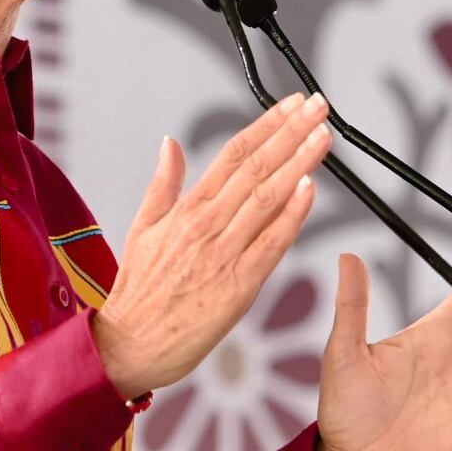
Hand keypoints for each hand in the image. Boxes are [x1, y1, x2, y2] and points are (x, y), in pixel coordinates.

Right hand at [91, 94, 332, 398]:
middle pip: (257, 168)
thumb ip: (164, 184)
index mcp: (187, 210)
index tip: (292, 105)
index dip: (267, 126)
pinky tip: (310, 190)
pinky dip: (291, 215)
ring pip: (267, 198)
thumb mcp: (142, 228)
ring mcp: (224, 253)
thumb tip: (170, 144)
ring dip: (299, 164)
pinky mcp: (239, 286)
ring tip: (323, 136)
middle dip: (292, 133)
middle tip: (319, 106)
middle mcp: (207, 225)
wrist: (129, 345)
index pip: (234, 154)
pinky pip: (271, 244)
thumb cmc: (138, 292)